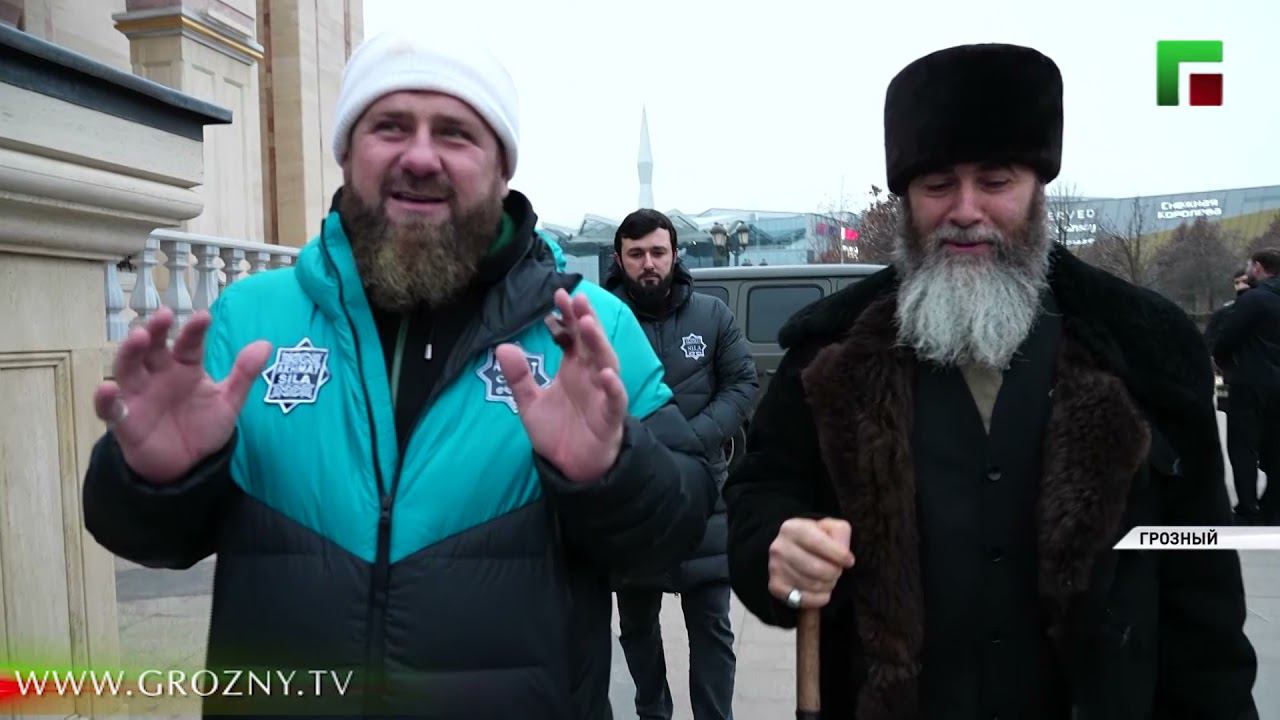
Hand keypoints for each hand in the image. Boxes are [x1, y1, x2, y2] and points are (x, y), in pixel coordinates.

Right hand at [93, 307, 271, 483]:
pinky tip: (107, 388)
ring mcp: (139, 395)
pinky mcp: (125, 420)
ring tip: (138, 337)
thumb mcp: (229, 402)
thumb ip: (244, 374)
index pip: (189, 343)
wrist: (189, 466)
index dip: (195, 330)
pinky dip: (105, 399)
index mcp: (185, 366)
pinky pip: (110, 408)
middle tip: (163, 316)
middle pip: (153, 348)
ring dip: (130, 352)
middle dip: (156, 330)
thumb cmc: (205, 427)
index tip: (204, 316)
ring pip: (127, 368)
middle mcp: (158, 375)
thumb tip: (266, 344)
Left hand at [496, 289, 627, 482]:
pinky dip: (613, 387)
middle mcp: (590, 375)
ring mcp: (602, 394)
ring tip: (588, 324)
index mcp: (573, 368)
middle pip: (590, 342)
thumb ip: (519, 377)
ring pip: (605, 363)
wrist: (571, 467)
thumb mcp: (530, 404)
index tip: (558, 294)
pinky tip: (606, 374)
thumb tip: (502, 347)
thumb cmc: (557, 431)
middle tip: (576, 298)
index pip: (572, 335)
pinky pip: (615, 400)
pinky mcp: (609, 417)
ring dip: (599, 344)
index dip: (567, 316)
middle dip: (585, 320)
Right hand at [768, 517, 854, 609]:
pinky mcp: (775, 586)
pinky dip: (820, 598)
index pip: (820, 544)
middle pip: (819, 569)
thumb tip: (844, 556)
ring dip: (829, 585)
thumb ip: (841, 534)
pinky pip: (806, 600)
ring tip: (828, 578)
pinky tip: (822, 590)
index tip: (849, 561)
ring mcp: (775, 568)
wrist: (790, 550)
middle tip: (836, 570)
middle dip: (835, 572)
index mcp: (793, 528)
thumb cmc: (816, 539)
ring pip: (814, 585)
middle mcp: (780, 548)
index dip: (840, 555)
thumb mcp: (830, 528)